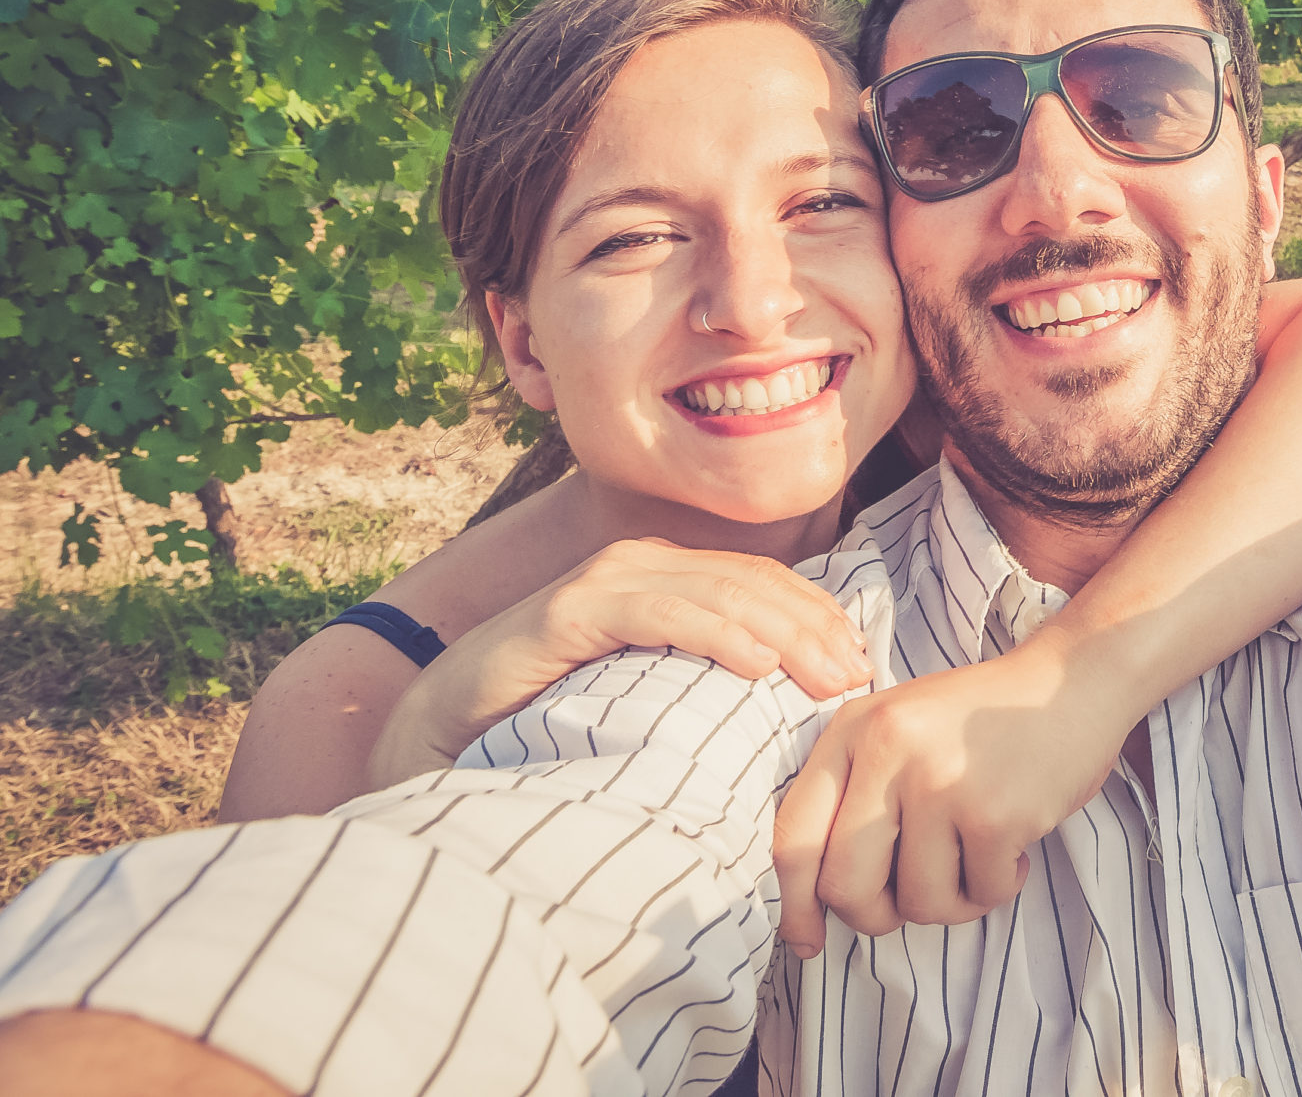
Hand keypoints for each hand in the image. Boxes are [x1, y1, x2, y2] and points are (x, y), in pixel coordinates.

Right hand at [366, 537, 873, 789]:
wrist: (437, 734)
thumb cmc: (548, 725)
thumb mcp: (647, 700)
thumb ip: (703, 686)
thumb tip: (791, 708)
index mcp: (666, 581)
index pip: (769, 587)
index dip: (822, 620)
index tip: (864, 669)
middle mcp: (641, 566)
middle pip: (756, 585)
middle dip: (816, 629)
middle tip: (858, 677)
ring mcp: (605, 580)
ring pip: (719, 592)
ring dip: (784, 633)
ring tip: (825, 676)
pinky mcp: (569, 609)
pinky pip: (659, 612)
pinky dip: (716, 634)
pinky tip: (757, 666)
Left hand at [770, 639, 1140, 955]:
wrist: (1072, 680)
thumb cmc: (983, 718)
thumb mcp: (900, 727)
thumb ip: (855, 794)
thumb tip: (819, 900)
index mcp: (854, 731)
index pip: (794, 838)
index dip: (794, 904)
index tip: (808, 939)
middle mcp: (888, 752)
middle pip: (846, 887)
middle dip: (877, 916)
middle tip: (912, 900)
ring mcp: (941, 782)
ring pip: (918, 902)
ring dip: (953, 901)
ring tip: (977, 858)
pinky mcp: (995, 812)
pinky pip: (981, 894)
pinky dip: (999, 885)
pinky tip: (1014, 847)